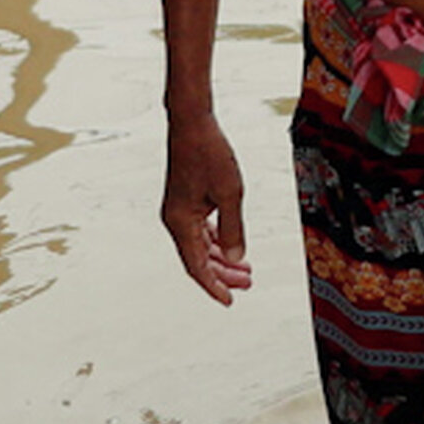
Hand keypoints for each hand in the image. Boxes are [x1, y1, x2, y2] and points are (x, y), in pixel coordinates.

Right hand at [162, 111, 251, 303]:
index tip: (230, 300)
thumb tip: (238, 259)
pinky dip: (217, 240)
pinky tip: (232, 245)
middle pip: (199, 258)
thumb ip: (234, 229)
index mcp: (180, 222)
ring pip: (201, 244)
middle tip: (247, 284)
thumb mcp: (230, 194)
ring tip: (245, 269)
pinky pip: (201, 230)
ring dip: (222, 257)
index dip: (214, 286)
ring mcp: (180, 210)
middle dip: (223, 274)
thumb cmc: (210, 154)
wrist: (193, 123)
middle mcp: (176, 219)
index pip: (196, 266)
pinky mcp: (186, 199)